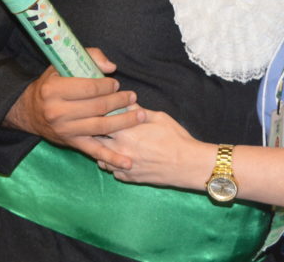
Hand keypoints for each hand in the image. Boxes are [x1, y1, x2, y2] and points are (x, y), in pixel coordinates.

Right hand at [3, 48, 142, 164]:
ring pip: (101, 127)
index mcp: (54, 90)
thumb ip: (89, 57)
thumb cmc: (50, 85)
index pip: (89, 88)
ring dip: (124, 122)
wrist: (31, 112)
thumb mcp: (62, 65)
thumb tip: (111, 67)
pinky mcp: (71, 143)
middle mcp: (58, 112)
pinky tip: (128, 163)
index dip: (107, 86)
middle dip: (119, 102)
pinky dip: (112, 158)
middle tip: (133, 97)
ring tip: (140, 116)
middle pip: (98, 107)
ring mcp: (65, 130)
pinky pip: (95, 151)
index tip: (116, 84)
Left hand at [96, 110, 211, 190]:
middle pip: (96, 143)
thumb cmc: (175, 138)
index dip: (98, 118)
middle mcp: (120, 151)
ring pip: (102, 160)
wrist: (187, 164)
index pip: (100, 124)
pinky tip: (121, 159)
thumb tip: (126, 103)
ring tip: (110, 144)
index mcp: (125, 133)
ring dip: (103, 152)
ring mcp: (124, 167)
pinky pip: (114, 172)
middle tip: (100, 129)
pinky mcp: (130, 179)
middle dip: (96, 136)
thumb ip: (138, 111)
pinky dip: (114, 165)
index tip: (100, 115)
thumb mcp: (158, 117)